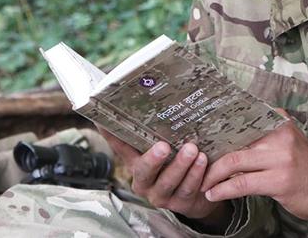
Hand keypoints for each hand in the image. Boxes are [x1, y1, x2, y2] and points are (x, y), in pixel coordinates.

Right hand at [99, 129, 229, 223]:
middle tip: (164, 146)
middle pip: (144, 171)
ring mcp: (161, 195)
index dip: (112, 136)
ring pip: (169, 182)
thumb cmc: (174, 165)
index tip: (104, 121)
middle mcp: (144, 183)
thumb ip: (149, 134)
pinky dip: (196, 175)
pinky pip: (188, 189)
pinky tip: (202, 161)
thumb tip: (138, 103)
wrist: (196, 196)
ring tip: (192, 149)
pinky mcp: (181, 204)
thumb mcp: (160, 151)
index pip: (120, 148)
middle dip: (153, 159)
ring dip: (181, 165)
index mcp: (135, 166)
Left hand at [200, 112, 307, 220]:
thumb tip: (225, 138)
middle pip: (232, 143)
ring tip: (203, 183)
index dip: (215, 133)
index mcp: (278, 121)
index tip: (199, 141)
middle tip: (196, 166)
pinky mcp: (279, 180)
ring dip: (213, 175)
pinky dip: (224, 190)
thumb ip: (262, 136)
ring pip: (233, 163)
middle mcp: (278, 136)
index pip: (238, 123)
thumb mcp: (286, 141)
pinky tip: (214, 194)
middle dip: (210, 157)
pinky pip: (242, 184)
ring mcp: (280, 158)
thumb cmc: (305, 166)